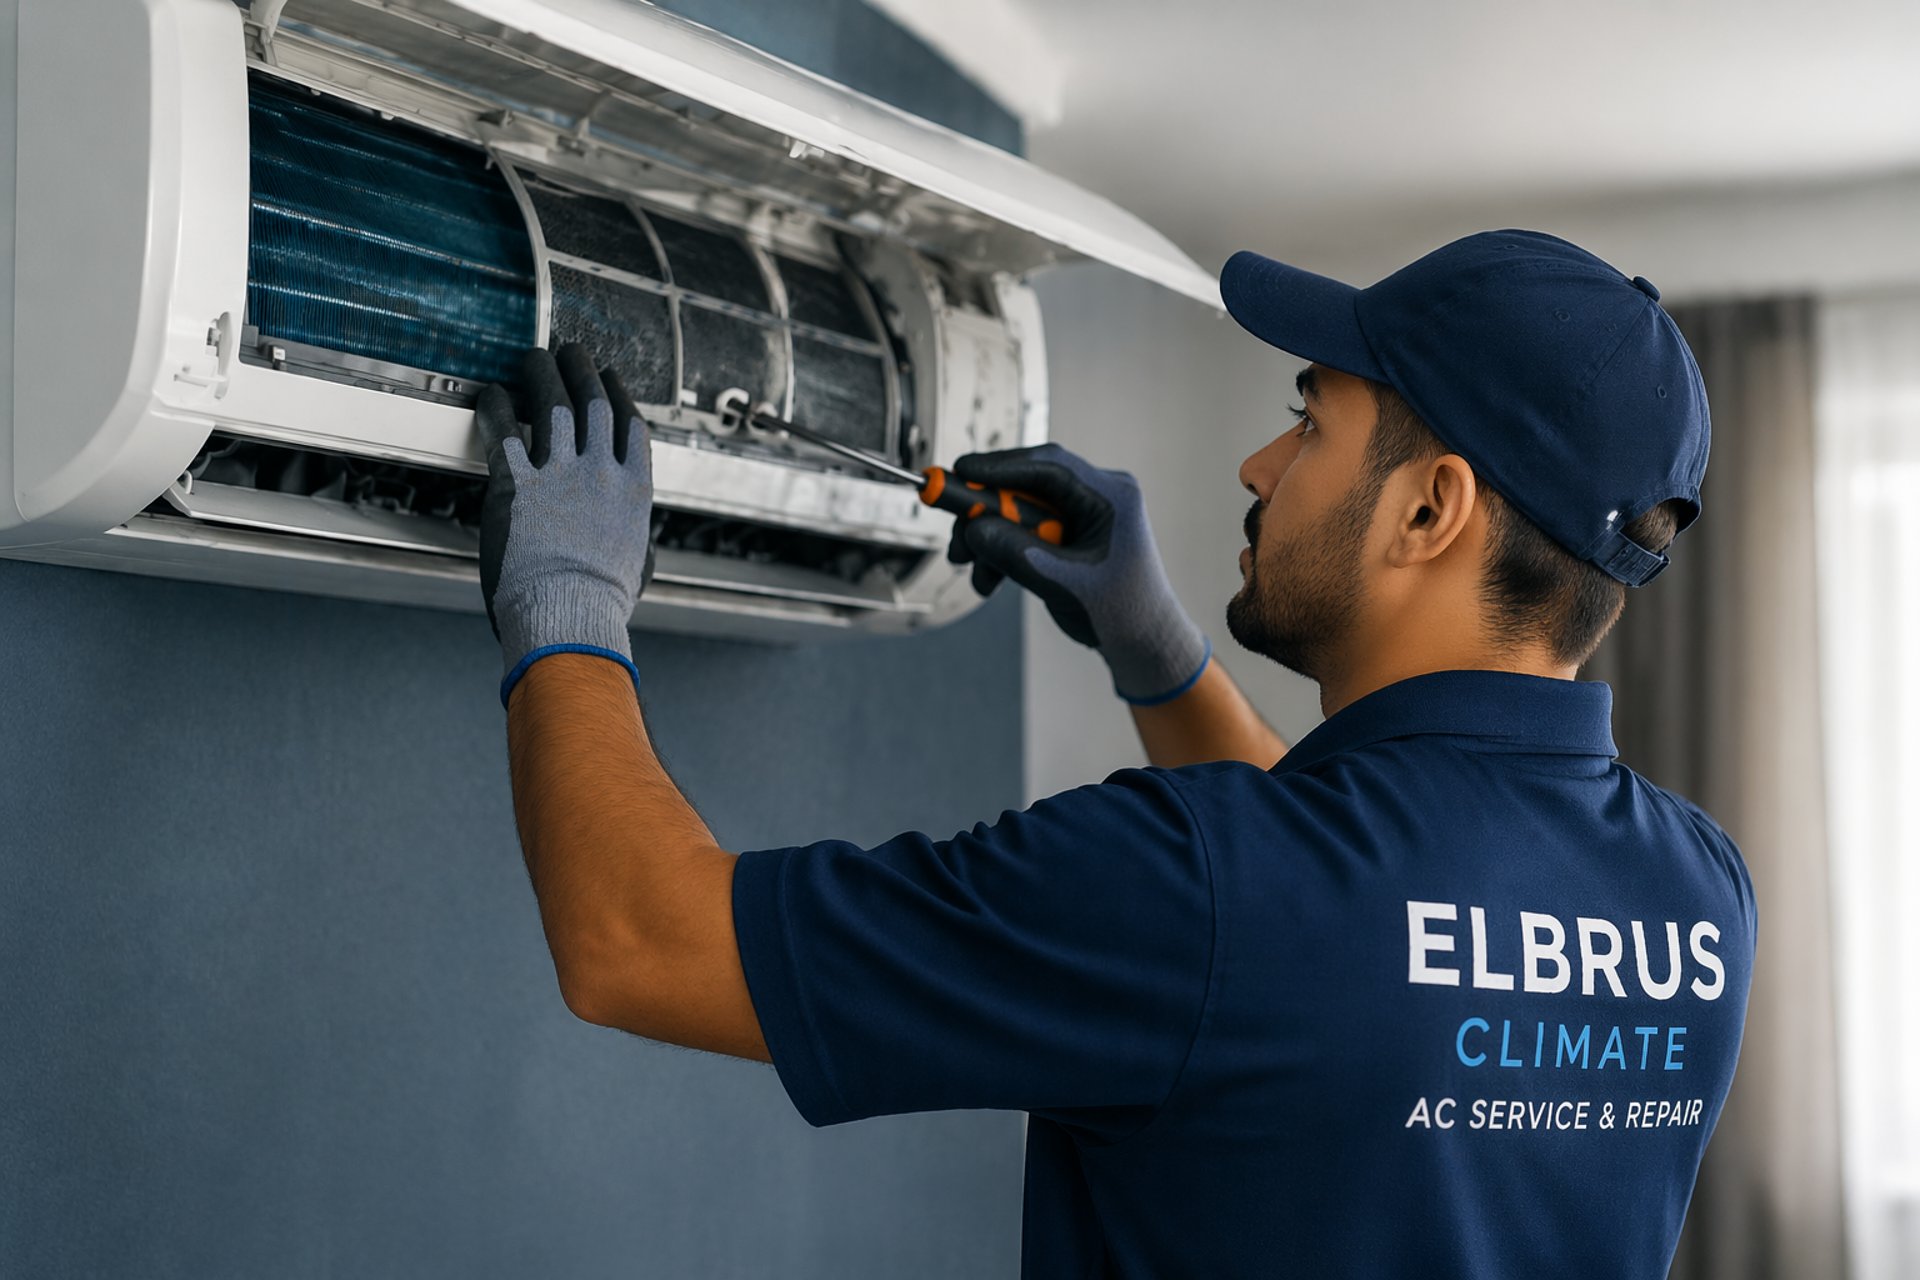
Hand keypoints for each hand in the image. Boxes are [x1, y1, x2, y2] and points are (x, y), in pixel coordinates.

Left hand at [475, 344, 654, 704]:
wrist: (568, 614)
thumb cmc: (601, 603)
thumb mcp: (636, 569)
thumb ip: (637, 544)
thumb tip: (642, 542)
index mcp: (635, 492)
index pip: (630, 426)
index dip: (619, 394)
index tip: (611, 376)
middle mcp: (601, 473)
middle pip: (593, 404)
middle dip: (582, 371)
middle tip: (571, 351)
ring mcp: (561, 475)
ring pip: (553, 405)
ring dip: (543, 374)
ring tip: (534, 356)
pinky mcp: (518, 484)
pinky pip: (505, 432)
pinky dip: (497, 407)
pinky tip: (492, 392)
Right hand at [946, 443, 1208, 704]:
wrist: (1142, 644)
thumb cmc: (1121, 612)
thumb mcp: (1065, 582)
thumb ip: (1017, 554)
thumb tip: (973, 530)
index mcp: (1110, 495)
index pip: (1050, 466)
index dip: (1001, 467)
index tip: (960, 472)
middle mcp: (1096, 497)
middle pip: (1027, 486)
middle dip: (986, 510)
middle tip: (957, 534)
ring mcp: (1081, 516)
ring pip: (1019, 510)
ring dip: (989, 537)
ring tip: (968, 567)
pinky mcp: (1066, 537)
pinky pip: (1024, 532)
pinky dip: (1002, 553)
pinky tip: (988, 581)